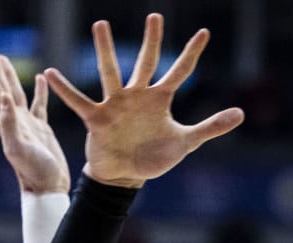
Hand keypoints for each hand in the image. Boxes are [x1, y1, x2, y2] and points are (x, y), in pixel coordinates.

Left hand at [0, 39, 70, 193]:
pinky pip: (38, 104)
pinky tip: (39, 78)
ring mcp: (27, 124)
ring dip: (8, 74)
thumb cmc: (34, 172)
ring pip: (15, 92)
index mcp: (5, 121)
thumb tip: (4, 98)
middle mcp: (13, 119)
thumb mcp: (19, 149)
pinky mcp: (41, 129)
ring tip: (3, 57)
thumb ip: (9, 124)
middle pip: (0, 85)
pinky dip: (38, 90)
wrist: (48, 188)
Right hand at [44, 16, 243, 188]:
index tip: (204, 32)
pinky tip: (51, 72)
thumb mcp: (186, 142)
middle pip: (146, 63)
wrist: (125, 176)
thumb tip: (241, 113)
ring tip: (100, 24)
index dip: (192, 54)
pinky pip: (80, 101)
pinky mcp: (98, 118)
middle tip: (155, 17)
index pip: (180, 72)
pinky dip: (66, 89)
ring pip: (111, 73)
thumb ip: (211, 126)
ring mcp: (117, 104)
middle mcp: (138, 96)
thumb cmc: (154, 157)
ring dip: (105, 50)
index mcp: (159, 99)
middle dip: (152, 41)